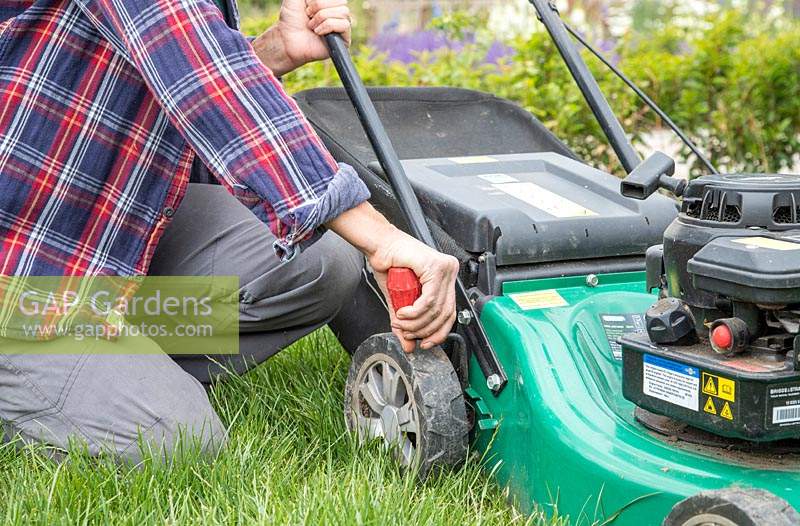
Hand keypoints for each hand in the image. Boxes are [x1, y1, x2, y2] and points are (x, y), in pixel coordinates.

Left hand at [275, 0, 351, 68]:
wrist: (287, 38)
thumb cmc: (290, 18)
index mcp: (329, 3)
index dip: (320, 0)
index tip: (307, 5)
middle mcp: (337, 13)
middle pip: (341, 2)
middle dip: (320, 7)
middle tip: (308, 16)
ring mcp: (341, 27)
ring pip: (343, 12)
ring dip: (322, 18)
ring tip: (311, 26)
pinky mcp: (343, 40)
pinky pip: (344, 25)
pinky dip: (328, 26)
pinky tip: (318, 32)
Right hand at [326, 202, 458, 352]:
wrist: (379, 245)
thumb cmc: (390, 264)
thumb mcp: (400, 301)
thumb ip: (407, 323)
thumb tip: (409, 346)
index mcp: (445, 278)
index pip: (450, 312)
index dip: (438, 333)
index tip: (424, 342)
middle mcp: (449, 272)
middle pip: (445, 313)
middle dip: (424, 330)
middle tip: (406, 333)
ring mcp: (445, 268)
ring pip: (436, 309)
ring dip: (416, 323)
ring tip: (400, 323)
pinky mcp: (435, 266)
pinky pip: (429, 299)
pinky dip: (415, 312)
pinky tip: (403, 314)